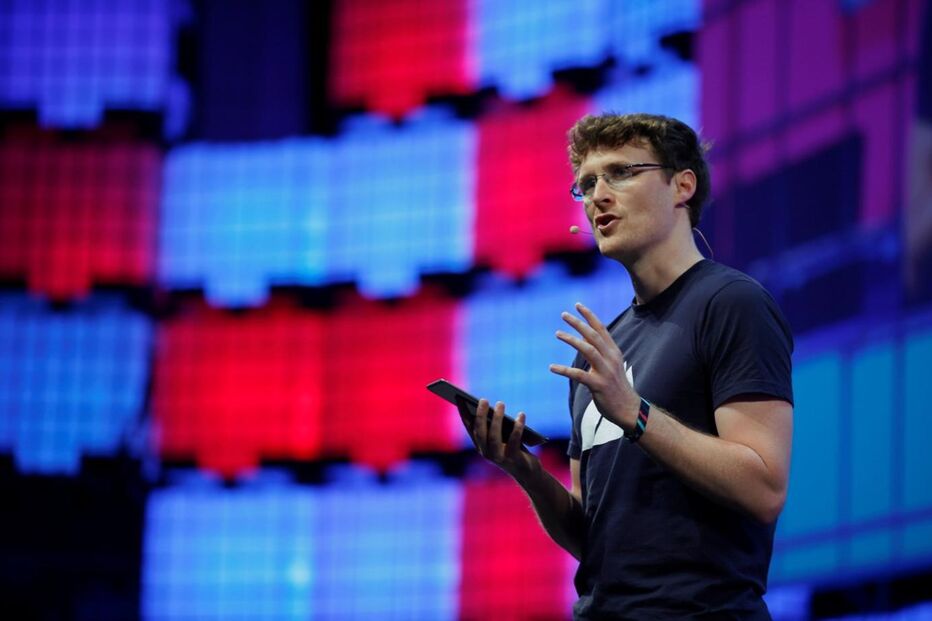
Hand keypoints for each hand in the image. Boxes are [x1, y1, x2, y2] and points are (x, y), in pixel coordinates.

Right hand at [456, 397, 539, 481]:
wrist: (528, 473)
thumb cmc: (514, 450)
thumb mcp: (502, 437)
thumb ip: (495, 426)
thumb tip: (492, 407)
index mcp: (481, 446)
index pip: (470, 427)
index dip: (464, 413)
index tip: (460, 398)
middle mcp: (486, 452)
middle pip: (480, 432)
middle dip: (480, 415)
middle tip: (483, 399)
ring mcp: (499, 457)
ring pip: (494, 436)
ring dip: (497, 419)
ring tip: (500, 403)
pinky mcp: (513, 459)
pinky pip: (514, 440)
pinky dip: (517, 427)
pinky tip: (521, 415)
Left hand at [549, 302, 639, 430]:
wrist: (629, 409)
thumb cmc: (616, 387)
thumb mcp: (611, 365)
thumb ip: (598, 352)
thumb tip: (582, 340)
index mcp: (614, 352)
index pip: (601, 329)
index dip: (590, 316)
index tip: (578, 305)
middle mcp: (611, 358)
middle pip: (593, 335)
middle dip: (578, 323)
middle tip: (564, 314)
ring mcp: (606, 372)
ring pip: (588, 350)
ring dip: (572, 339)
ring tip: (557, 333)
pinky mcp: (599, 385)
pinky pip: (579, 375)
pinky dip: (564, 370)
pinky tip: (552, 367)